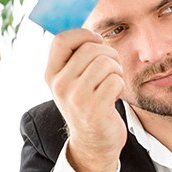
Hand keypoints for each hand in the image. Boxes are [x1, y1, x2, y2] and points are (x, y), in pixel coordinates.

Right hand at [45, 28, 125, 171]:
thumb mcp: (73, 81)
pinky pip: (115, 80)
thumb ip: (76, 57)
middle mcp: (59, 84)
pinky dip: (120, 85)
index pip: (61, 40)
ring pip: (106, 62)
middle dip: (109, 54)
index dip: (84, 34)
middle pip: (91, 48)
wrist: (94, 143)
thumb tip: (92, 28)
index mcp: (51, 74)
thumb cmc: (89, 105)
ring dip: (117, 70)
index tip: (97, 41)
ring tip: (113, 82)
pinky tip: (114, 96)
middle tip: (112, 68)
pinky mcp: (94, 107)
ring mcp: (75, 96)